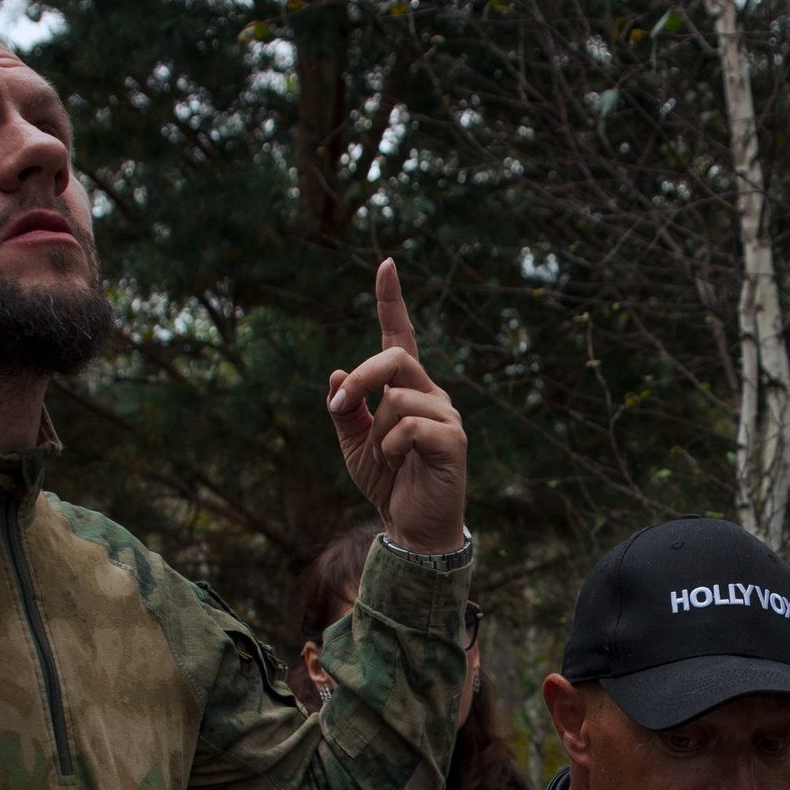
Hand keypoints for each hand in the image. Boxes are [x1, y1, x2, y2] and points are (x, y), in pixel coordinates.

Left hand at [325, 259, 466, 554]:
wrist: (412, 525)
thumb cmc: (388, 481)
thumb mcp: (353, 443)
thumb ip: (345, 409)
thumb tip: (336, 375)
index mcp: (407, 388)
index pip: (399, 336)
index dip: (391, 300)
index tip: (386, 264)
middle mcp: (431, 393)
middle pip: (394, 358)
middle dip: (361, 379)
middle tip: (338, 409)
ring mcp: (447, 414)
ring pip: (396, 399)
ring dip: (378, 433)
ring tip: (389, 458)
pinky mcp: (454, 440)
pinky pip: (408, 427)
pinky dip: (391, 448)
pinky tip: (401, 465)